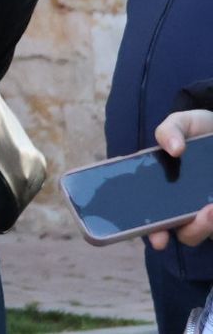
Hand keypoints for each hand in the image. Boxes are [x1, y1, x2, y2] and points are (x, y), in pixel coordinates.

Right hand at [150, 110, 212, 249]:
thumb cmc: (198, 130)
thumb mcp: (182, 123)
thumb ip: (169, 131)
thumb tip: (173, 149)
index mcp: (164, 191)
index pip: (155, 220)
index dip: (155, 234)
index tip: (159, 240)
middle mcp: (187, 207)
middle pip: (186, 233)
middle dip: (194, 229)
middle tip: (205, 212)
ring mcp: (208, 211)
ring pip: (209, 230)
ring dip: (211, 224)